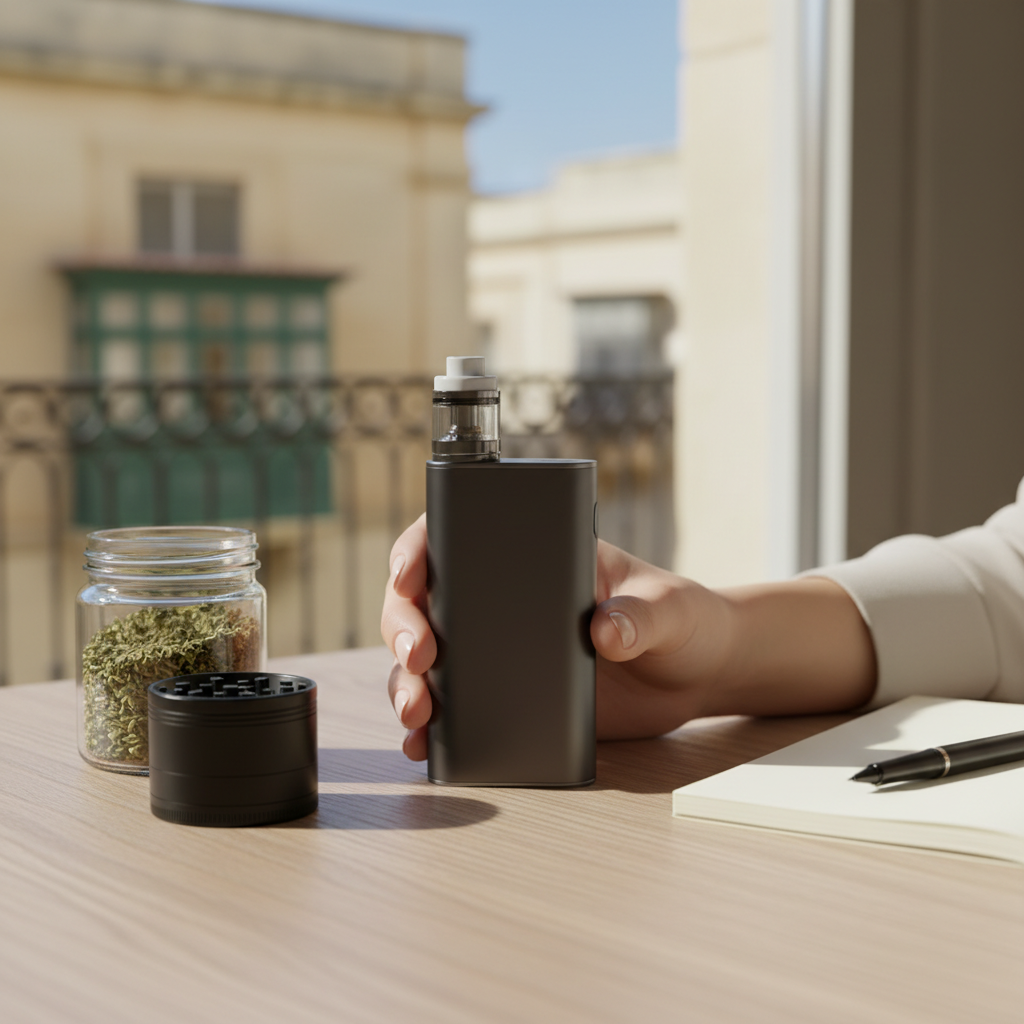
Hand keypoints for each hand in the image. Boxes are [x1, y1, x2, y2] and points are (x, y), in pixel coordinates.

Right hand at [380, 515, 764, 759]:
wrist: (695, 674)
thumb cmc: (682, 620)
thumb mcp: (668, 609)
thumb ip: (642, 616)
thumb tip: (603, 631)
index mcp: (533, 558)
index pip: (457, 539)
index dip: (419, 551)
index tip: (409, 576)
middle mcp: (502, 601)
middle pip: (424, 602)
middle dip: (402, 625)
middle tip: (418, 655)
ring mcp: (499, 652)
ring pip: (426, 659)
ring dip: (406, 682)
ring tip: (417, 712)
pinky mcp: (508, 697)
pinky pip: (454, 709)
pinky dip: (432, 727)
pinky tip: (423, 744)